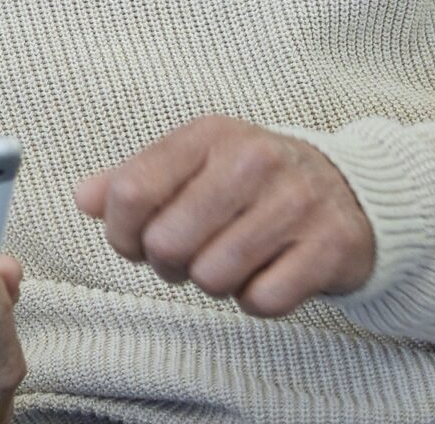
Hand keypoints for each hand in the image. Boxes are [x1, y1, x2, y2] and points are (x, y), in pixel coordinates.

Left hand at [74, 115, 374, 318]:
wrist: (349, 190)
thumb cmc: (251, 183)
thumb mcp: (192, 165)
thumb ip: (132, 180)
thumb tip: (85, 198)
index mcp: (208, 135)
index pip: (131, 192)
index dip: (122, 233)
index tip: (138, 242)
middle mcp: (254, 160)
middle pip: (167, 242)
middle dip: (170, 264)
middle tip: (192, 255)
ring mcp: (296, 201)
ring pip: (212, 276)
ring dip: (215, 283)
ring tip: (232, 260)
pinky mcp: (330, 245)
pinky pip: (263, 300)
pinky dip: (258, 299)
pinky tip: (268, 274)